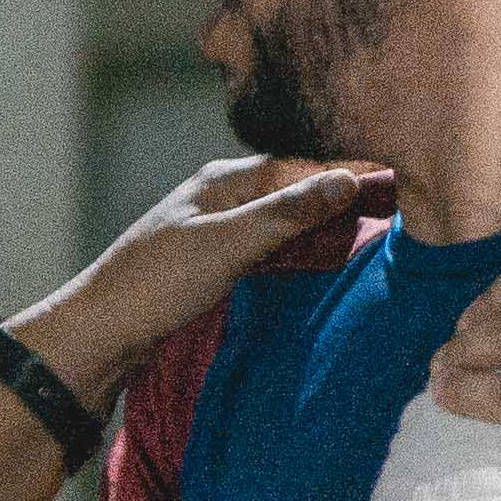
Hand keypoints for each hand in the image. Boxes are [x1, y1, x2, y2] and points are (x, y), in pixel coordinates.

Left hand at [9, 154, 392, 415]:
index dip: (348, 173)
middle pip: (296, 192)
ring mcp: (217, 233)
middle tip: (401, 212)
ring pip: (285, 224)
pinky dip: (299, 255)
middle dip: (342, 200)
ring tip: (375, 237)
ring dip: (323, 230)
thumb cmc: (157, 283)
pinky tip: (324, 267)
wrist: (100, 335)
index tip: (400, 182)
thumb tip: (346, 180)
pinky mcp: (213, 267)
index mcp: (223, 179)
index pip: (301, 165)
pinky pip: (270, 252)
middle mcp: (222, 198)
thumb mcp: (230, 243)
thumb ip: (288, 213)